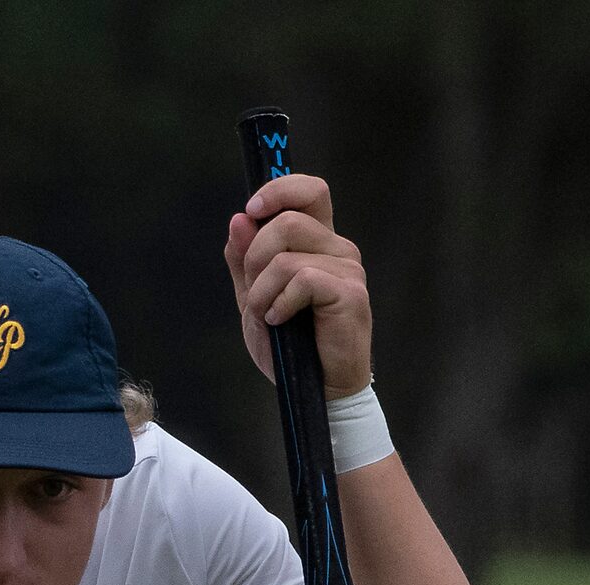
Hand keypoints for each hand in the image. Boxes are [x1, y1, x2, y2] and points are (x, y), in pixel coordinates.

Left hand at [224, 172, 371, 398]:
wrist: (315, 389)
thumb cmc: (290, 347)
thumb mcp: (255, 300)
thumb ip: (245, 262)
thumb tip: (239, 220)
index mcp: (319, 242)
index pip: (309, 191)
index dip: (279, 190)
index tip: (251, 210)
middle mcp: (338, 248)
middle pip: (286, 221)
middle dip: (254, 258)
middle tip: (253, 294)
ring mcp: (348, 269)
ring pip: (286, 254)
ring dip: (261, 289)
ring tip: (266, 315)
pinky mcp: (350, 293)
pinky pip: (301, 279)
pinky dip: (279, 303)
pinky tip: (279, 322)